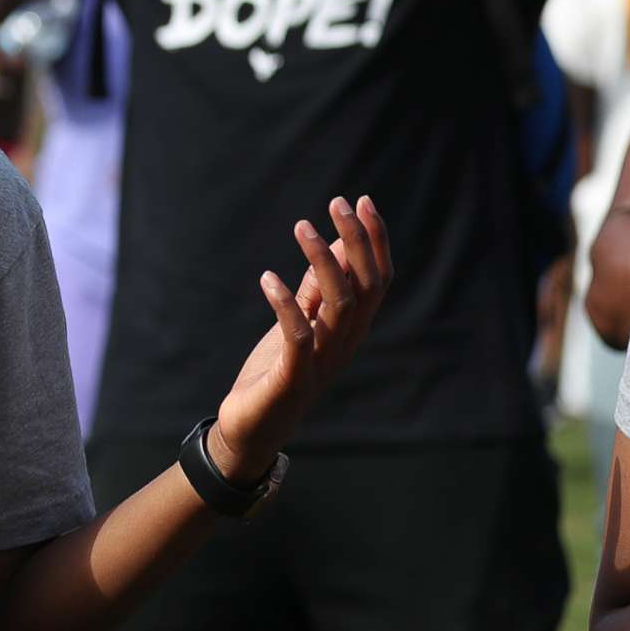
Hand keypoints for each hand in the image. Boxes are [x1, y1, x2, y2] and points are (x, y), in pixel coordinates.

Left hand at [213, 198, 392, 482]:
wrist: (251, 430)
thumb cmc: (276, 371)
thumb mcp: (300, 322)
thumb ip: (317, 289)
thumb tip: (336, 243)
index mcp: (350, 328)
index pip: (378, 279)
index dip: (375, 241)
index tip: (364, 201)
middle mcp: (344, 343)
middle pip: (366, 286)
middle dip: (357, 241)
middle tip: (339, 202)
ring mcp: (321, 361)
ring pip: (338, 304)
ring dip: (322, 262)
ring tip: (301, 227)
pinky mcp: (292, 377)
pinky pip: (298, 337)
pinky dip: (286, 305)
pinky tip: (268, 278)